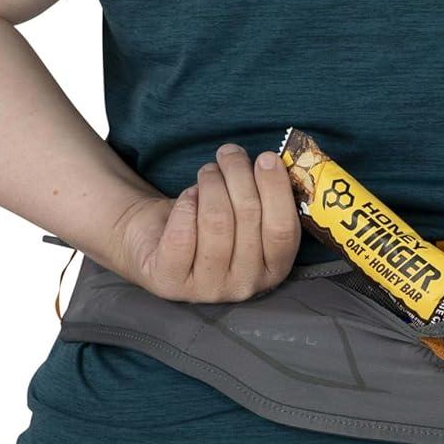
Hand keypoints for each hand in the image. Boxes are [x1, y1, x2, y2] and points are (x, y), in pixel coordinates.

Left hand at [107, 143, 300, 302]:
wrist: (160, 240)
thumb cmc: (211, 221)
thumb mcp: (246, 213)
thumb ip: (267, 195)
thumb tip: (273, 162)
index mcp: (274, 270)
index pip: (283, 231)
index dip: (276, 189)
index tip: (267, 157)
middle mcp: (244, 286)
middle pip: (248, 217)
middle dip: (238, 174)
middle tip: (229, 154)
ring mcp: (207, 289)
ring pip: (216, 221)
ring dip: (211, 183)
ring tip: (207, 172)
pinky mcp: (171, 283)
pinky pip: (182, 234)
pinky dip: (185, 204)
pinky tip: (188, 197)